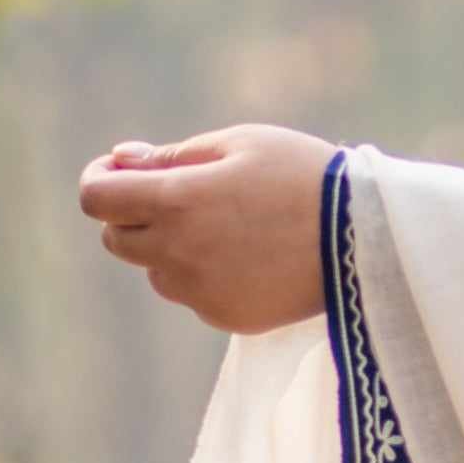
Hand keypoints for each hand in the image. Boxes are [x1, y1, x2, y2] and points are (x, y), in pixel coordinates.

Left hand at [78, 125, 334, 333]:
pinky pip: (194, 295)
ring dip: (170, 248)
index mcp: (176, 202)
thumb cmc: (302, 175)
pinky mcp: (226, 317)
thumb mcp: (238, 145)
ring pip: (156, 270)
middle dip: (131, 215)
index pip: (98, 200)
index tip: (114, 172)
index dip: (98, 181)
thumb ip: (171, 156)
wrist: (366, 235)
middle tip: (175, 195)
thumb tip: (120, 159)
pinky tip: (249, 255)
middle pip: (116, 240)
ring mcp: (200, 293)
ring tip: (228, 226)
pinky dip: (205, 275)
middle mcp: (178, 253)